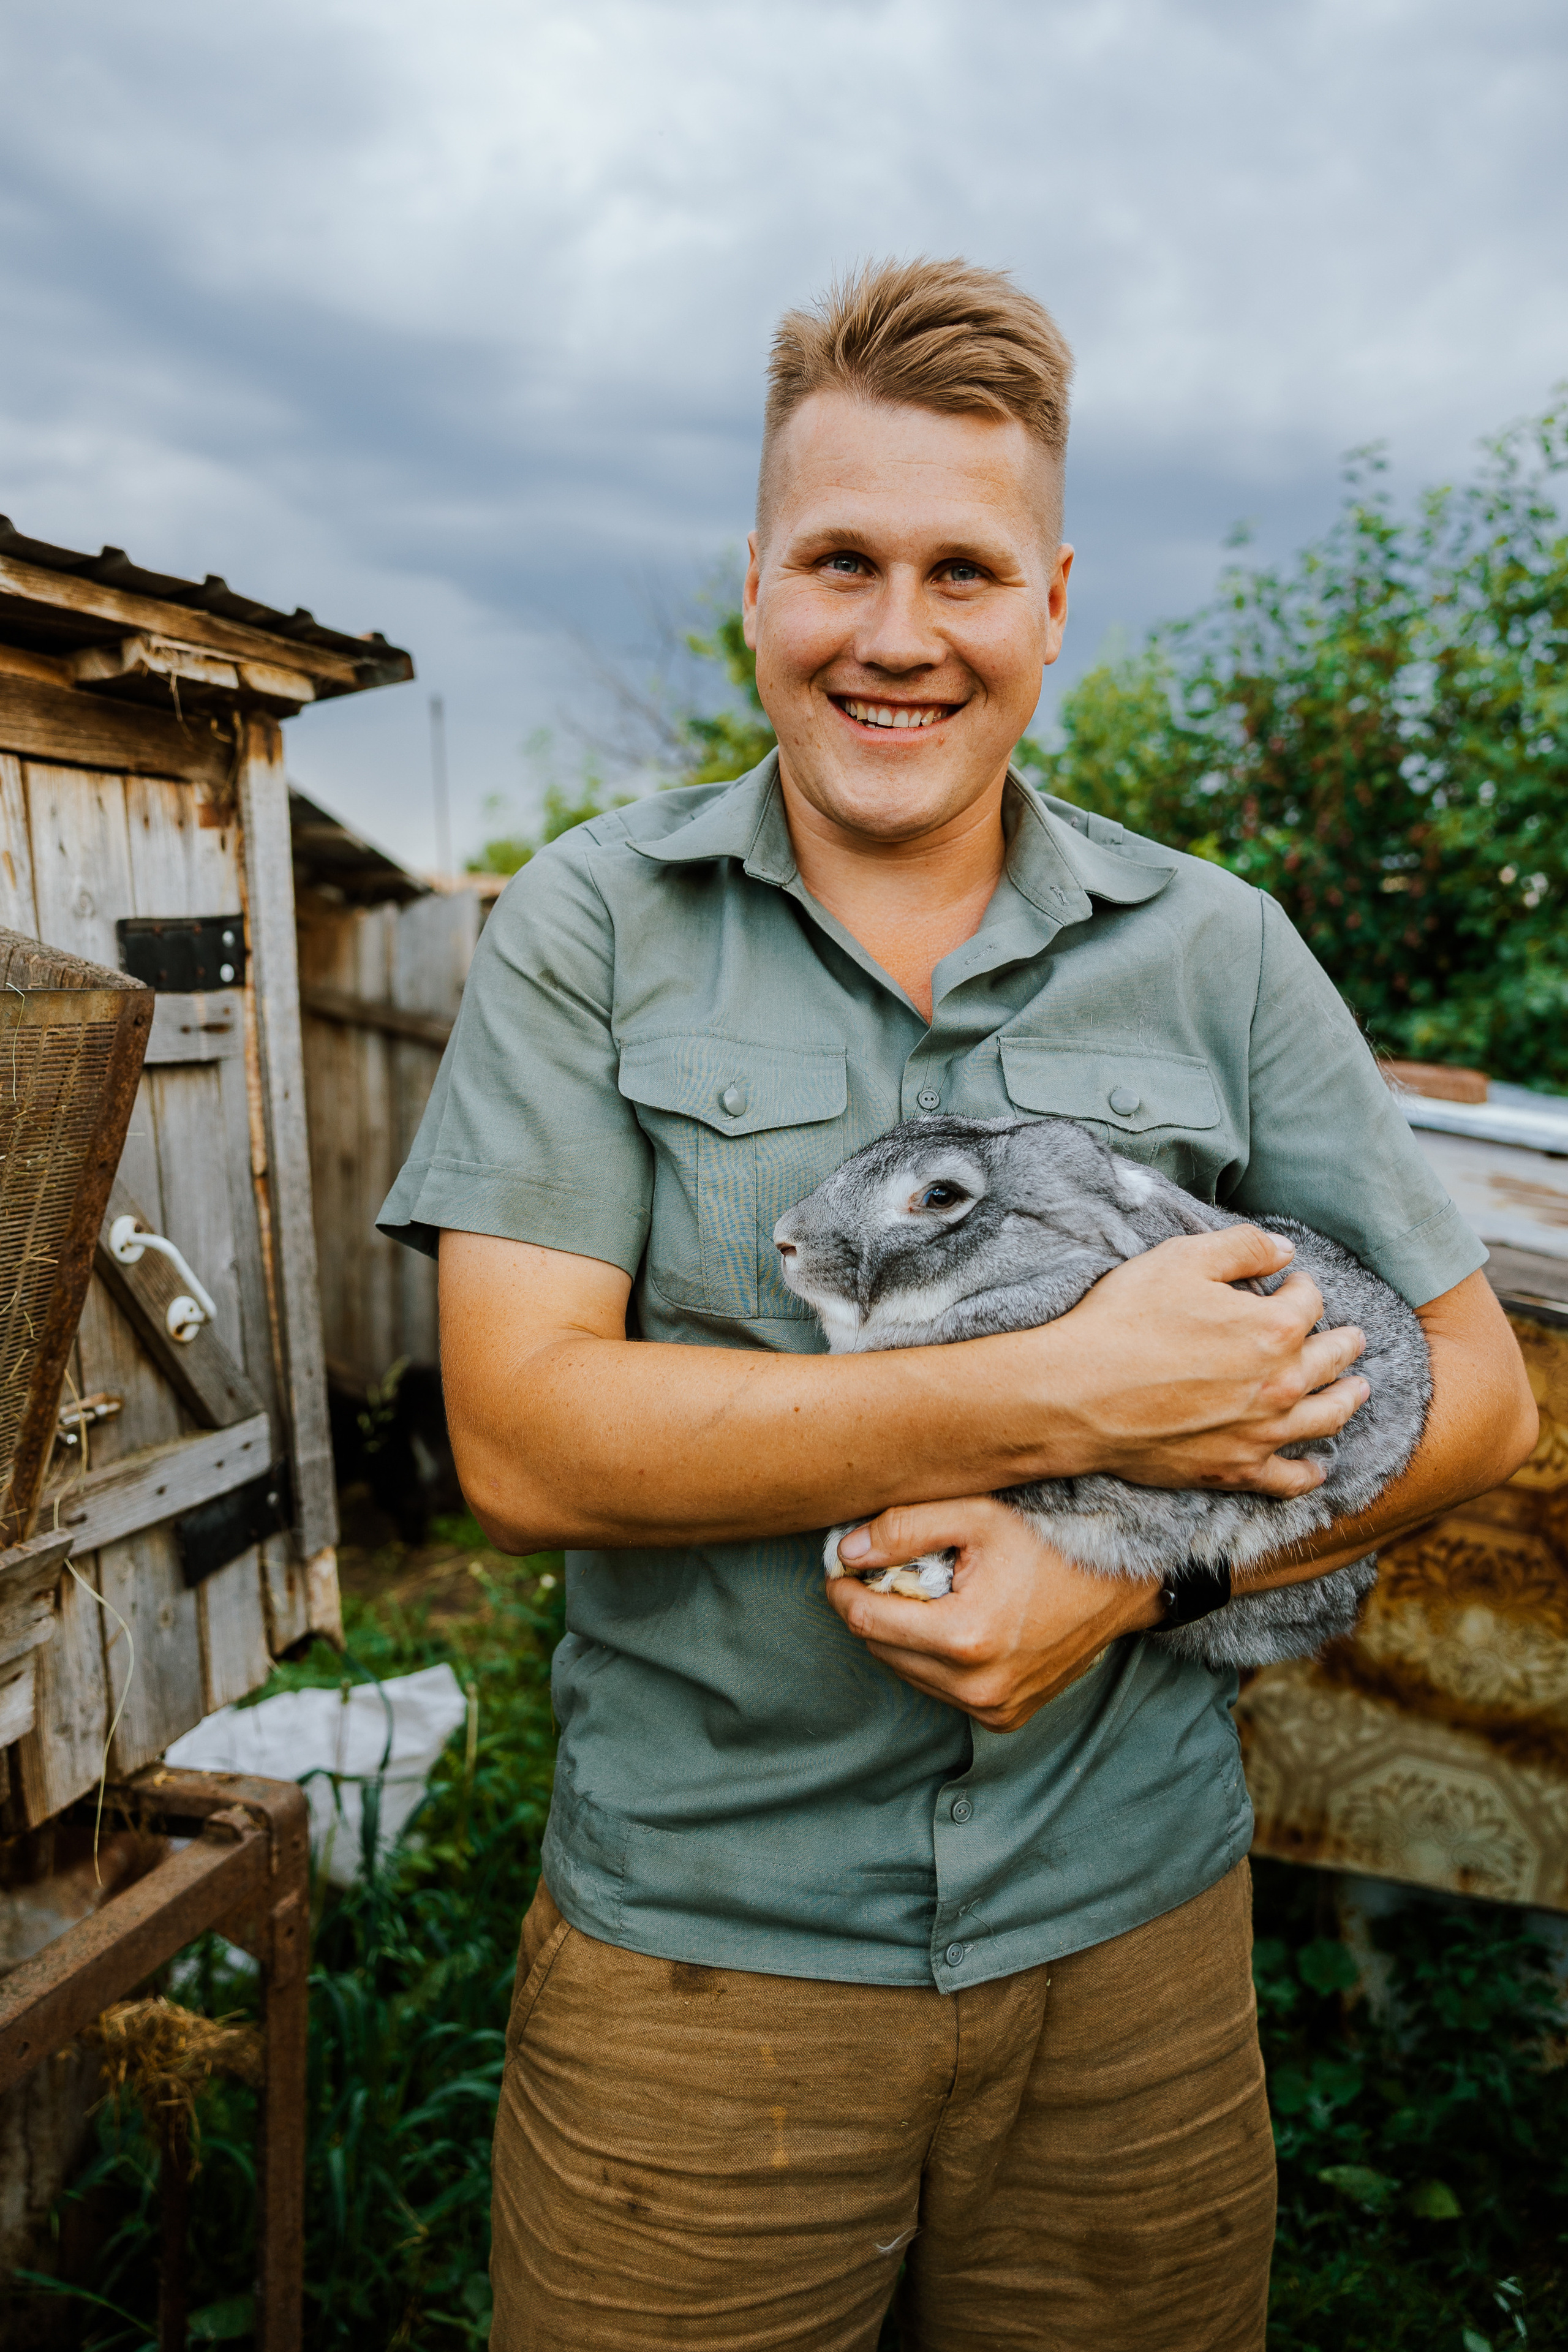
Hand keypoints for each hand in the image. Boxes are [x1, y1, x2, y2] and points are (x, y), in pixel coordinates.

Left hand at [823, 1496, 1162, 1732]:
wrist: (1121, 1586)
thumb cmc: (1051, 1543)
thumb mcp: (977, 1516)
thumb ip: (904, 1529)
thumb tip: (846, 1553)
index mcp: (966, 1637)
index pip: (867, 1621)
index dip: (844, 1590)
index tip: (841, 1567)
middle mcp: (978, 1686)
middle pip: (883, 1649)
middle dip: (875, 1610)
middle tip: (889, 1573)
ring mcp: (994, 1708)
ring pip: (908, 1672)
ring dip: (905, 1636)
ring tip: (932, 1594)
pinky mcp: (1005, 1718)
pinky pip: (942, 1689)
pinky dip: (936, 1659)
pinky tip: (960, 1623)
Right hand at [1031, 1225, 1370, 1498]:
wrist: (1078, 1394)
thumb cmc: (1125, 1321)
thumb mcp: (1181, 1259)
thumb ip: (1242, 1247)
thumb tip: (1284, 1251)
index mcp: (1274, 1328)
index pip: (1309, 1301)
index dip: (1301, 1286)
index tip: (1291, 1282)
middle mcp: (1281, 1383)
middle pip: (1330, 1359)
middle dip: (1344, 1343)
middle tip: (1353, 1338)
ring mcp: (1262, 1432)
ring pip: (1325, 1417)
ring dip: (1348, 1400)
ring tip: (1358, 1390)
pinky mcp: (1234, 1470)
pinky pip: (1288, 1479)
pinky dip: (1309, 1472)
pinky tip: (1318, 1466)